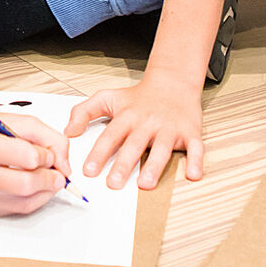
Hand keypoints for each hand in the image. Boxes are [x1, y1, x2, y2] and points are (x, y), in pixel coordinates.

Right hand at [0, 111, 73, 217]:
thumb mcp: (22, 122)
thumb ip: (51, 138)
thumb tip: (65, 167)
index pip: (28, 158)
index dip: (46, 156)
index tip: (48, 154)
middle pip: (26, 185)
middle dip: (50, 180)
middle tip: (58, 175)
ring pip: (24, 203)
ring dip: (45, 193)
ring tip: (48, 180)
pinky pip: (16, 210)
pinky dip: (32, 200)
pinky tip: (33, 188)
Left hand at [66, 75, 204, 189]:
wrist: (172, 82)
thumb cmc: (138, 96)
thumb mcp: (107, 98)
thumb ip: (84, 112)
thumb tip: (68, 132)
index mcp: (127, 116)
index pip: (110, 136)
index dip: (99, 153)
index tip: (88, 171)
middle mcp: (148, 123)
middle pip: (134, 144)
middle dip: (124, 164)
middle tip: (113, 183)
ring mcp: (170, 128)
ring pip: (161, 148)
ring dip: (154, 166)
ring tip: (145, 184)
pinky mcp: (190, 132)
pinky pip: (196, 147)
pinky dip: (196, 161)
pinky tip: (193, 175)